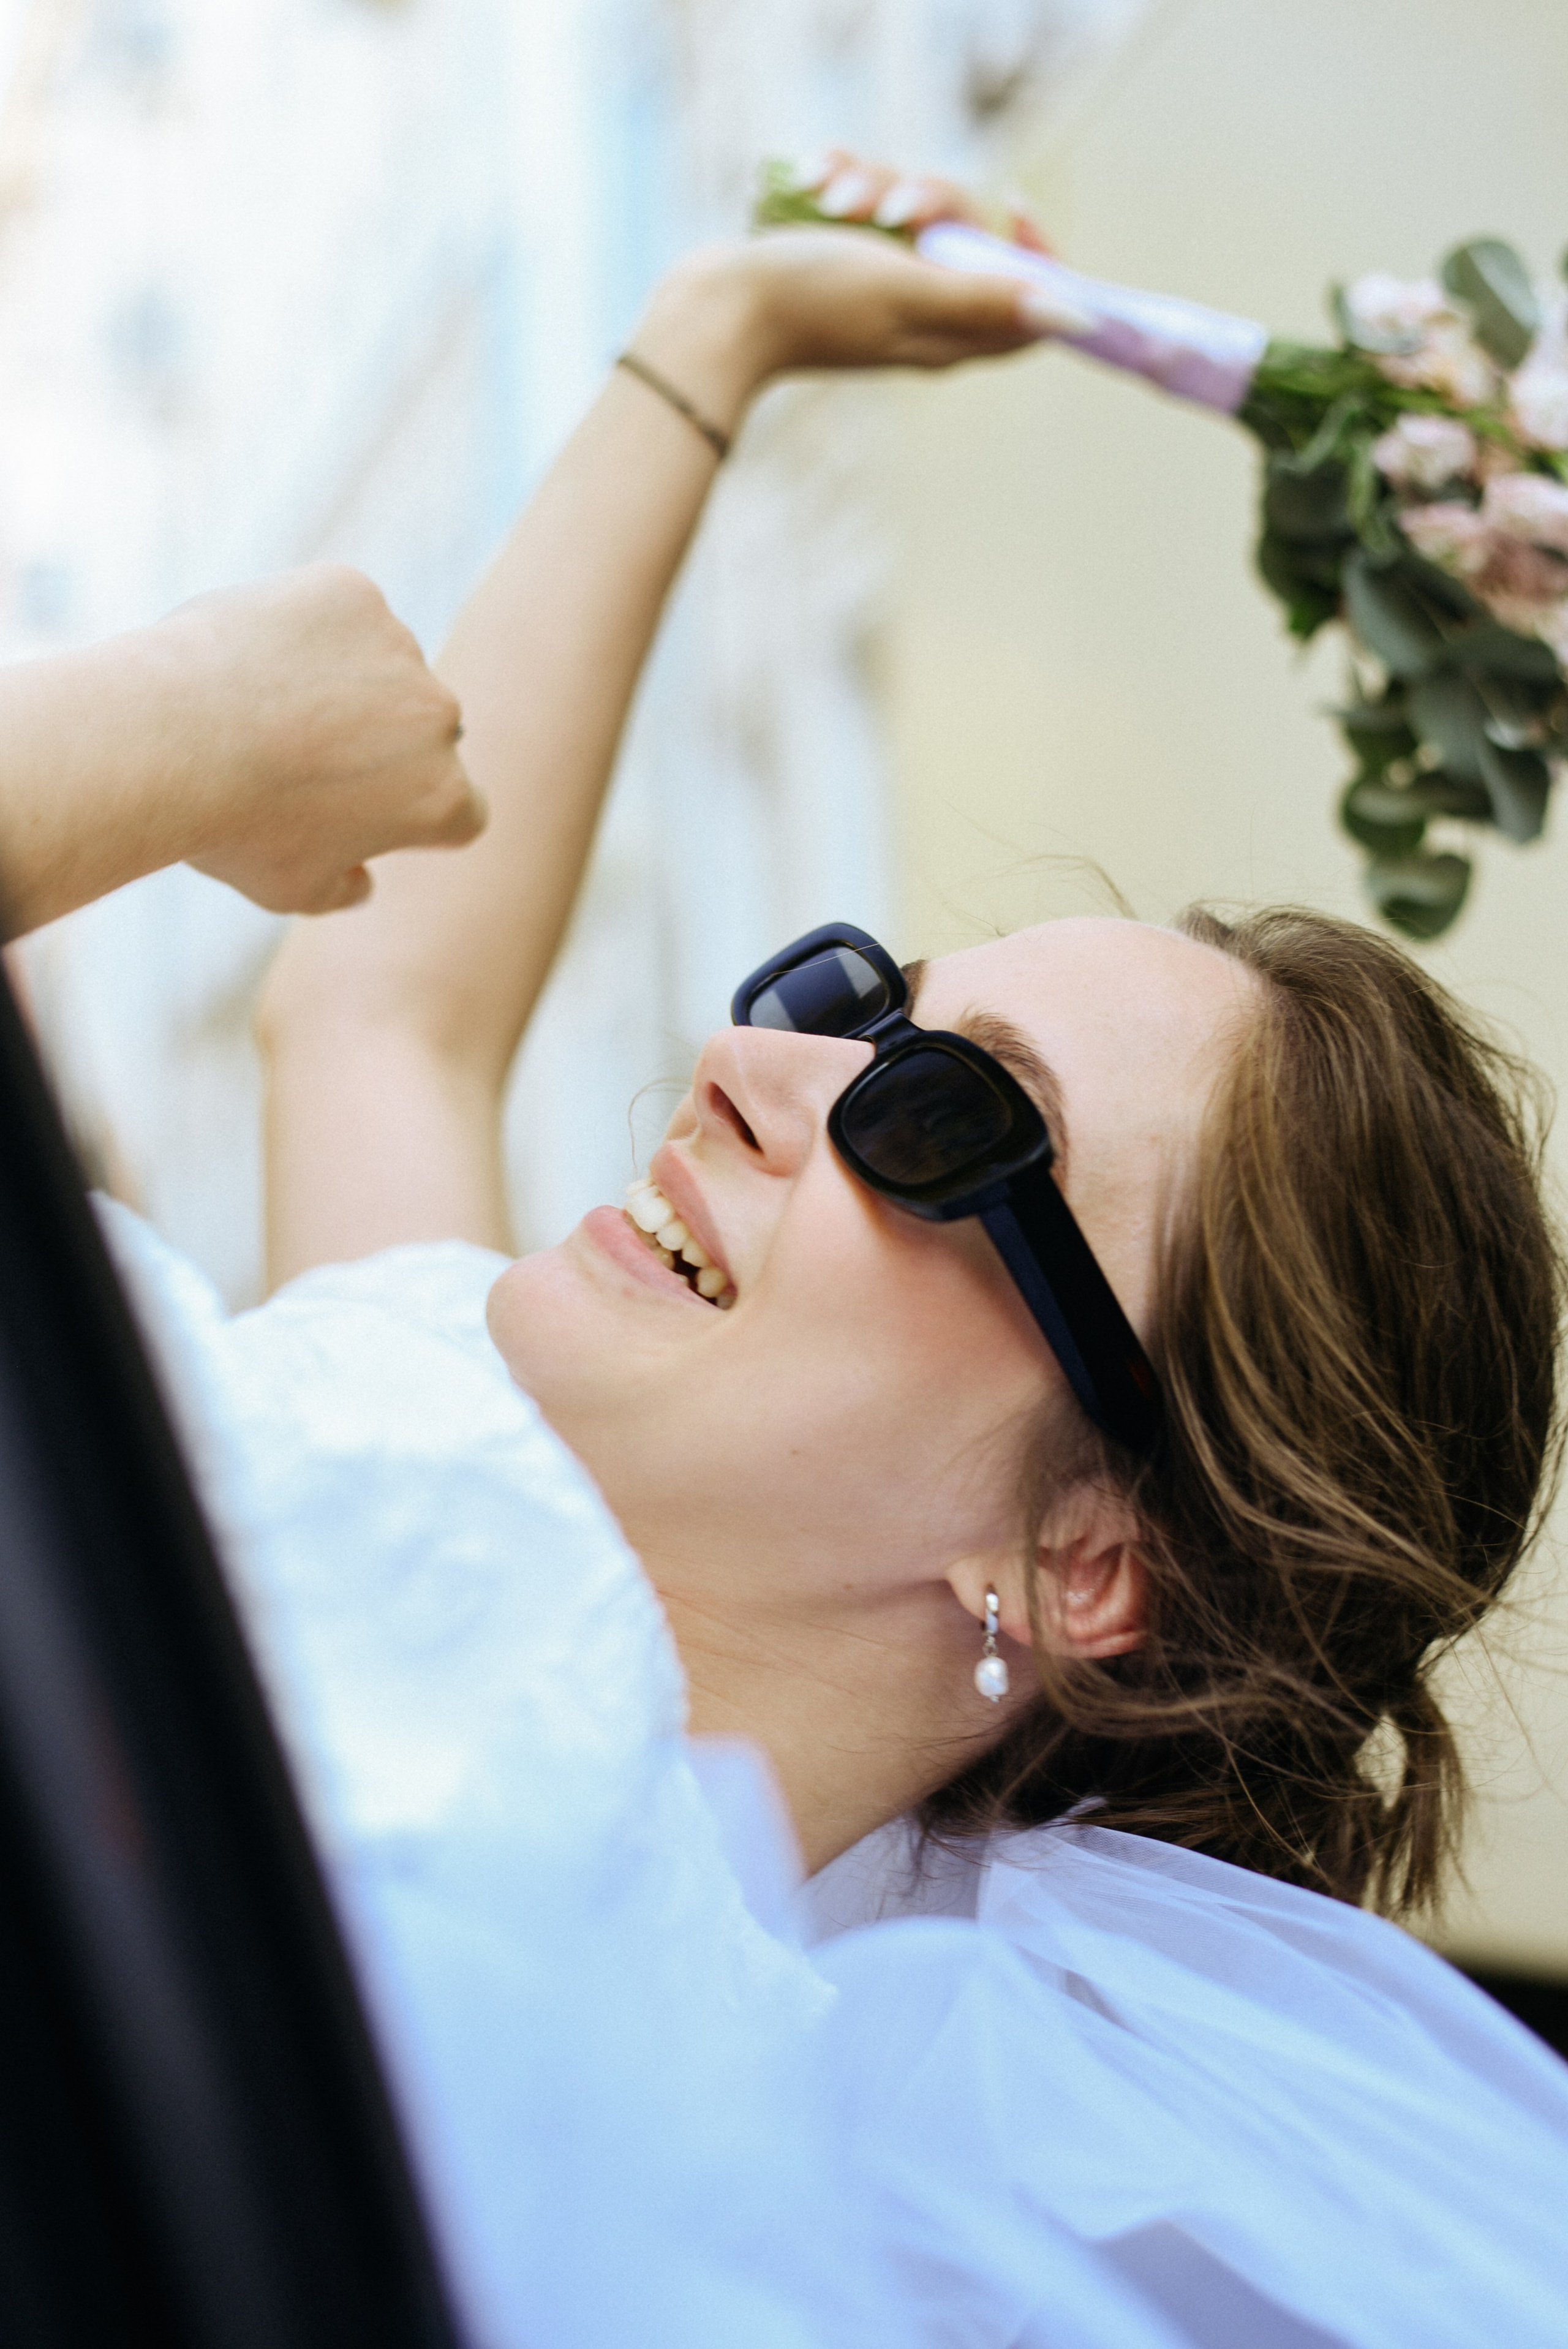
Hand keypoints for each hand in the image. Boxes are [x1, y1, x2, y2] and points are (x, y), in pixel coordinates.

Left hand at [160, 566, 483, 914]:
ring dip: (341, 680)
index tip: (364, 808)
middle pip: (423, 729)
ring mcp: (400, 649)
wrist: (171, 738)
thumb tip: (361, 881)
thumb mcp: (291, 889)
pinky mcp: (353, 593)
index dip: (414, 809)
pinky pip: (338, 609)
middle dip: (378, 739)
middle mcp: (440, 721)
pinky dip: (303, 627)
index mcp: (441, 799)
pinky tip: (251, 654)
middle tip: (294, 753)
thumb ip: (344, 889)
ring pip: (380, 663)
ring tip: (257, 703)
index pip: (461, 806)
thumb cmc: (231, 828)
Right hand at [630, 160, 1081, 431]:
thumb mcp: (909, 291)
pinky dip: (845, 184)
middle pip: (969, 240)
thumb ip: (987, 300)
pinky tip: (816, 181)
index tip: (1011, 208)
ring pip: (915, 212)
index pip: (1028, 304)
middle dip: (933, 202)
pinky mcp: (842, 262)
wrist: (719, 310)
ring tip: (834, 197)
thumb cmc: (812, 302)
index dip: (1034, 256)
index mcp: (948, 336)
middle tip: (892, 208)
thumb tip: (1074, 315)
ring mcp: (880, 287)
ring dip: (879, 184)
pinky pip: (867, 207)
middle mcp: (922, 315)